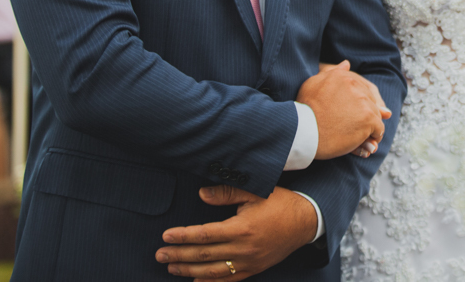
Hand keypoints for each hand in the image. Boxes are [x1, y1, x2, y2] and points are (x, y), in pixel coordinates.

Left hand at [156, 185, 316, 279]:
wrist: (305, 222)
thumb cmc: (280, 203)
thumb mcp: (255, 192)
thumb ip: (227, 192)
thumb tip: (201, 194)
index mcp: (242, 228)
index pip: (205, 234)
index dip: (183, 236)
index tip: (166, 236)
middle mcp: (244, 248)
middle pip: (204, 255)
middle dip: (178, 255)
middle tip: (159, 255)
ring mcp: (249, 262)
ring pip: (212, 271)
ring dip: (188, 270)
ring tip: (171, 267)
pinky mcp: (254, 269)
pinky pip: (228, 280)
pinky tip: (195, 281)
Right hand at [298, 60, 390, 159]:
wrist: (302, 132)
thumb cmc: (304, 111)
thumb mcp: (313, 85)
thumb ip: (332, 74)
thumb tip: (347, 64)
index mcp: (342, 76)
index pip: (361, 88)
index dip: (358, 103)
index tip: (351, 114)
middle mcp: (354, 85)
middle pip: (370, 100)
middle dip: (365, 113)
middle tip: (354, 126)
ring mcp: (362, 102)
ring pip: (376, 114)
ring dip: (370, 125)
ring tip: (360, 135)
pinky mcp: (368, 119)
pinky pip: (379, 128)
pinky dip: (375, 136)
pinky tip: (366, 142)